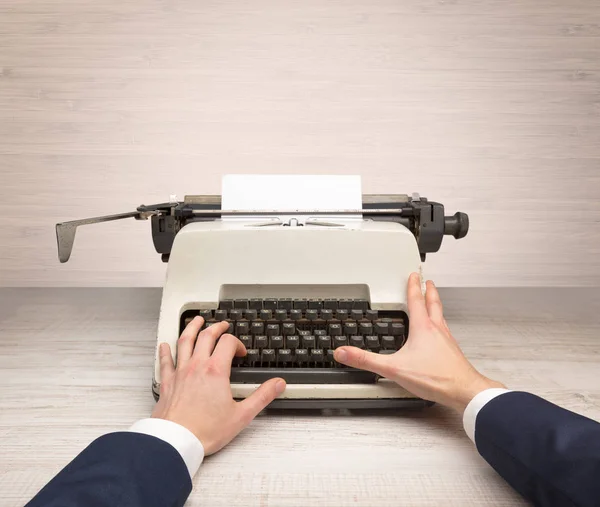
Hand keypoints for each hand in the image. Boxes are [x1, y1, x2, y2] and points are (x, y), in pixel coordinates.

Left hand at [151, 318, 285, 454]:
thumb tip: (277, 384)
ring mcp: (180, 372)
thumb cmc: (205, 431)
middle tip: (222, 325)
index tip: (240, 353)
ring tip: (196, 321)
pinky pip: (165, 361)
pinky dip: (165, 351)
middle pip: (206, 336)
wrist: (176, 442)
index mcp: (216, 371)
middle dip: (216, 327)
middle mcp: (197, 366)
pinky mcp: (167, 383)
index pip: (228, 343)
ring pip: (185, 341)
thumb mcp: (241, 415)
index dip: (237, 344)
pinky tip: (164, 345)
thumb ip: (262, 396)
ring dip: (191, 328)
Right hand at [334, 273, 503, 411]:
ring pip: (441, 316)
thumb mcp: (394, 369)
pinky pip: (446, 332)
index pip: (416, 300)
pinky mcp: (453, 352)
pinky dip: (441, 325)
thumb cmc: (435, 378)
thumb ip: (366, 360)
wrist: (464, 391)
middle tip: (428, 282)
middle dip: (429, 291)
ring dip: (436, 305)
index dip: (413, 286)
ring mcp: (447, 340)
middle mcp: (437, 330)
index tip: (413, 275)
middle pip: (433, 304)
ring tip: (434, 302)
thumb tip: (344, 352)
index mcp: (423, 328)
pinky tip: (440, 334)